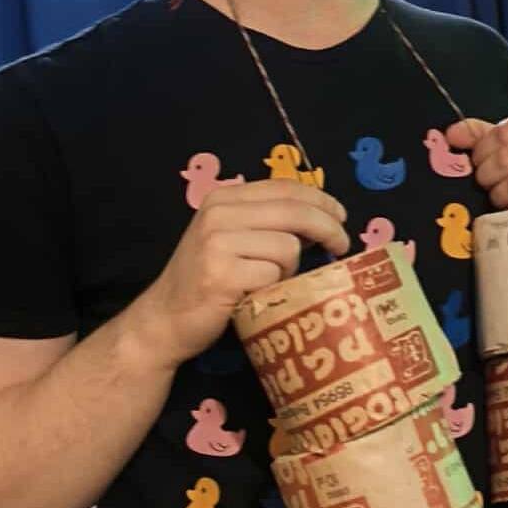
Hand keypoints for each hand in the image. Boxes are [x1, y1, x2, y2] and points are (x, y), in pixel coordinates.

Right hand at [132, 181, 349, 368]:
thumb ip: (266, 223)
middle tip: (342, 246)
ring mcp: (218, 243)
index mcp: (223, 198)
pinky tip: (256, 296)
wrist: (165, 319)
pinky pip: (274, 275)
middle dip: (328, 228)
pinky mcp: (223, 275)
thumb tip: (323, 220)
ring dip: (290, 269)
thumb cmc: (207, 282)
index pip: (285, 187)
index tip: (341, 216)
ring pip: (288, 247)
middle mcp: (219, 213)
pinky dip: (274, 288)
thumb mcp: (231, 239)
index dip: (321, 199)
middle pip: (294, 212)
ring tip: (269, 282)